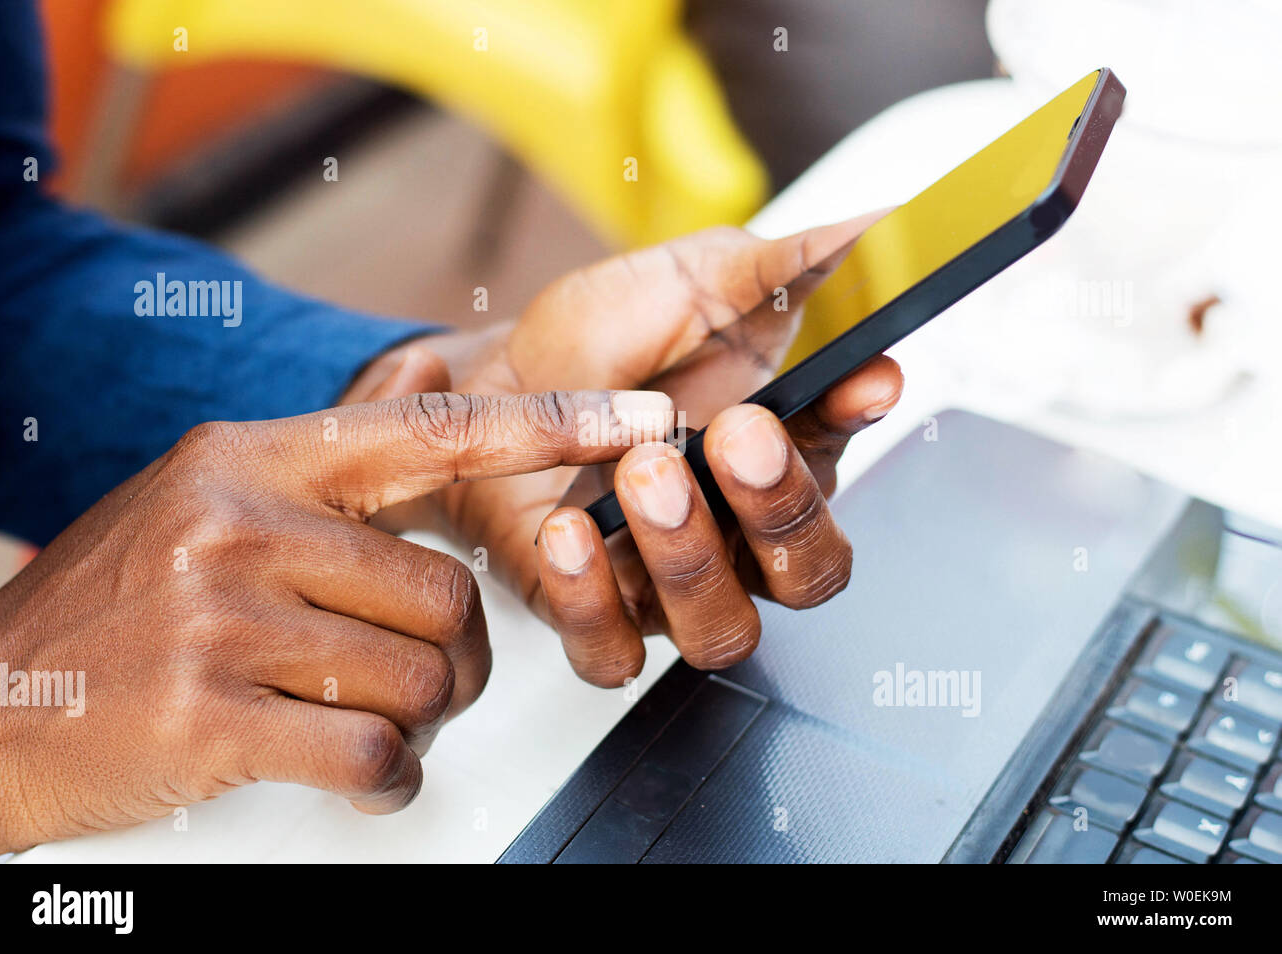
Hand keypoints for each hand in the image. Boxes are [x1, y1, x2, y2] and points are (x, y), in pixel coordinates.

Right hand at [0, 381, 668, 854]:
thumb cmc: (119, 604)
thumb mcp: (210, 497)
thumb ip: (331, 462)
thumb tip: (436, 399)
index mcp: (258, 458)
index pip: (436, 432)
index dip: (554, 428)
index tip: (645, 423)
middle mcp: (242, 520)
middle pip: (449, 594)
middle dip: (460, 656)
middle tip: (424, 676)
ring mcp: (222, 617)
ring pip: (422, 676)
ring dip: (420, 717)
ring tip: (366, 716)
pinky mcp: (210, 715)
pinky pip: (372, 751)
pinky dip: (388, 777)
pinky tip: (357, 769)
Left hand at [355, 215, 902, 685]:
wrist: (493, 382)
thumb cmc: (605, 337)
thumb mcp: (698, 281)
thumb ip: (783, 268)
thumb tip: (880, 226)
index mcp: (780, 462)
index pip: (842, 475)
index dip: (851, 433)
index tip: (855, 378)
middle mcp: (736, 539)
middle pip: (806, 574)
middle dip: (780, 507)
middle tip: (735, 433)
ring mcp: (666, 588)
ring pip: (721, 628)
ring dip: (691, 555)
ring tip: (642, 472)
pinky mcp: (590, 616)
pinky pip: (609, 652)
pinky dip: (594, 599)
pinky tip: (567, 530)